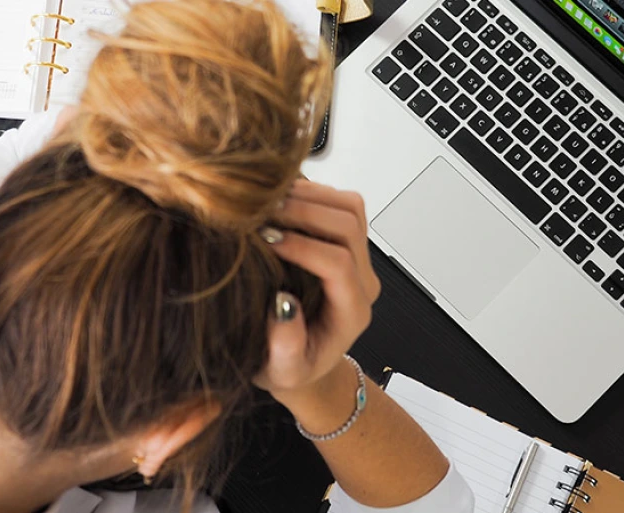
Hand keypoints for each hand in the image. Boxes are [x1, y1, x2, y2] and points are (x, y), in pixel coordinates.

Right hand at [253, 181, 380, 402]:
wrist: (303, 361)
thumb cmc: (290, 367)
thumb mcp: (281, 371)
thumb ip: (285, 347)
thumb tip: (282, 305)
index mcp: (351, 311)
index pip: (338, 264)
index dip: (303, 246)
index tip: (265, 240)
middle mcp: (362, 280)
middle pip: (349, 226)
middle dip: (304, 212)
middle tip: (262, 212)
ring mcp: (358, 257)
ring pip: (349, 207)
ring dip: (309, 196)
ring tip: (267, 201)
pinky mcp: (346, 241)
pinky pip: (340, 203)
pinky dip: (310, 192)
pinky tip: (277, 200)